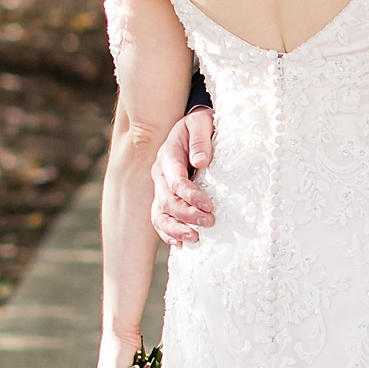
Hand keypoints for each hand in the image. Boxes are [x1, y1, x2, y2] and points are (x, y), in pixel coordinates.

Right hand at [151, 107, 215, 245]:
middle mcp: (160, 174)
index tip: (209, 206)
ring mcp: (160, 188)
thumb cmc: (200, 125)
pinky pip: (159, 219)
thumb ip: (201, 140)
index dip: (191, 197)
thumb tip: (200, 162)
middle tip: (209, 222)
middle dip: (187, 215)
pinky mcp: (164, 197)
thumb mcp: (201, 123)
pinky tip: (181, 243)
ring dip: (175, 229)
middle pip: (167, 202)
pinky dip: (168, 233)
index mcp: (167, 156)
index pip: (176, 182)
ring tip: (195, 238)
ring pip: (159, 214)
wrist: (193, 127)